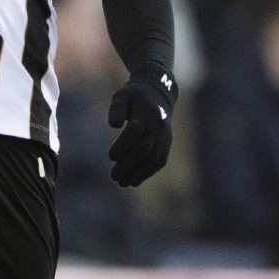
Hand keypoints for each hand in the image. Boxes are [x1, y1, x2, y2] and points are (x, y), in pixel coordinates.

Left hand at [107, 62, 176, 187]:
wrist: (158, 96)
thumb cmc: (134, 97)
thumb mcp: (122, 96)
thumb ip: (116, 109)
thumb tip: (113, 125)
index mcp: (146, 112)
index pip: (135, 131)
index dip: (122, 145)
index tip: (111, 156)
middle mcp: (158, 126)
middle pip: (144, 149)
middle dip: (128, 165)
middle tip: (113, 176)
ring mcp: (164, 137)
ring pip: (152, 159)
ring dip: (137, 173)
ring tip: (121, 183)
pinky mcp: (167, 146)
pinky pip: (158, 162)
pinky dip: (146, 173)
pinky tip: (133, 181)